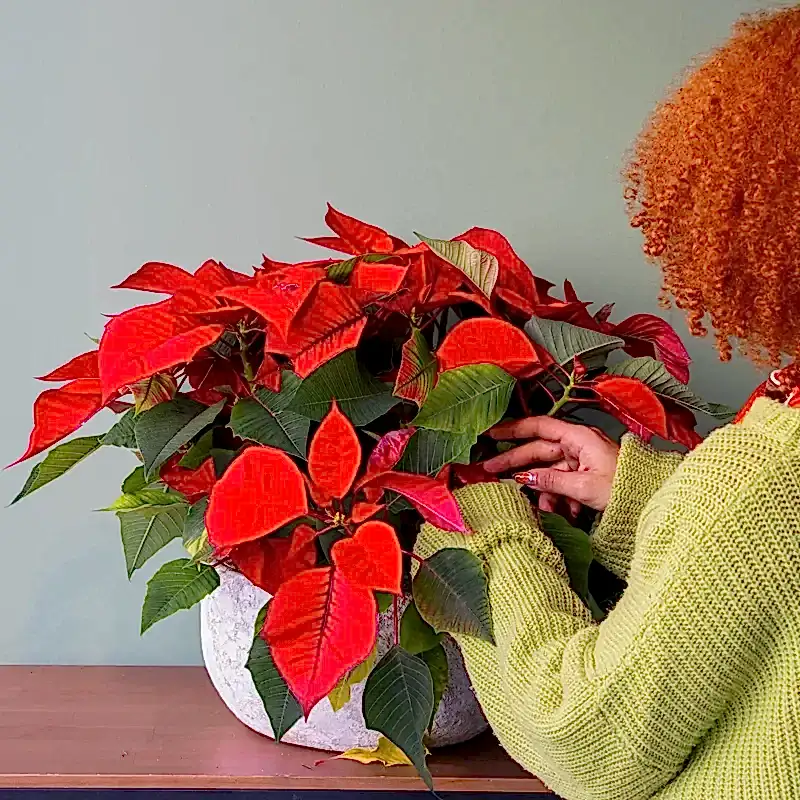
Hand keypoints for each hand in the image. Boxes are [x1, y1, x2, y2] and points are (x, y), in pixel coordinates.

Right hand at [482, 416, 619, 512]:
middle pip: (538, 449)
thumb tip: (525, 477)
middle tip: (490, 469)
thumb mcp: (584, 488)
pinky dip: (558, 496)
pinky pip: (563, 482)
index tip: (491, 433)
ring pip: (550, 470)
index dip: (512, 429)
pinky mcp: (587, 475)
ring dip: (542, 489)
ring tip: (540, 507)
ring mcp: (583, 460)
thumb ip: (551, 481)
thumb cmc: (627, 488)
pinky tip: (561, 511)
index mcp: (579, 438)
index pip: (537, 427)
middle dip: (515, 461)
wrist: (654, 502)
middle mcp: (579, 445)